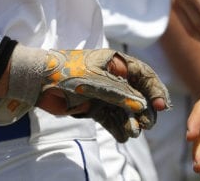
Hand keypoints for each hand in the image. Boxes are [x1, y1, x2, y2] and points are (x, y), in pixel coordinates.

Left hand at [2, 46, 168, 142]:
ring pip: (125, 109)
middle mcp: (112, 77)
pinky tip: (122, 136)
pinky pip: (110, 118)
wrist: (38, 81)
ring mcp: (103, 93)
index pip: (143, 75)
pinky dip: (118, 127)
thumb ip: (122, 94)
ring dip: (131, 122)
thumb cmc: (68, 72)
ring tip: (133, 132)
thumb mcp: (99, 81)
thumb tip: (144, 106)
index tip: (161, 106)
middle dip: (144, 110)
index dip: (155, 89)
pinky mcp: (93, 106)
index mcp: (115, 62)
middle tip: (147, 124)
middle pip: (137, 95)